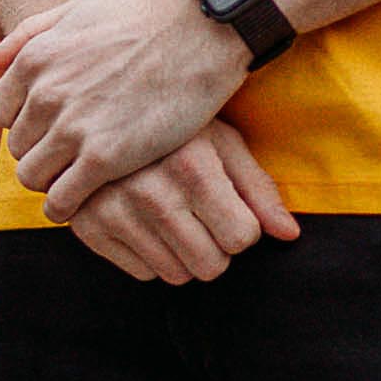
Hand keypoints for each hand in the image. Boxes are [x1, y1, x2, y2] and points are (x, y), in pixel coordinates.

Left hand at [0, 0, 250, 221]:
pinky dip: (68, 205)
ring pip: (33, 178)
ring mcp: (72, 128)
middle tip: (74, 152)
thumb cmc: (143, 19)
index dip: (27, 120)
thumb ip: (31, 32)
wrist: (198, 34)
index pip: (0, 112)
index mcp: (36, 58)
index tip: (53, 125)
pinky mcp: (102, 159)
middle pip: (19, 147)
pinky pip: (61, 202)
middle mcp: (46, 93)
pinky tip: (88, 196)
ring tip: (80, 175)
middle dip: (42, 150)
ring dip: (52, 180)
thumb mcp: (81, 7)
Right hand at [67, 118, 299, 282]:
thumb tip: (291, 235)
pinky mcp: (89, 227)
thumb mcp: (222, 141)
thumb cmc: (180, 123)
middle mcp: (152, 192)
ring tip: (176, 211)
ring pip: (177, 275)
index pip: (242, 238)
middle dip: (217, 245)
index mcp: (193, 166)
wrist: (104, 105)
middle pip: (211, 265)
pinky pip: (142, 273)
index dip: (244, 225)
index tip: (231, 204)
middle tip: (205, 213)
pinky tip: (147, 218)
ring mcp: (116, 212)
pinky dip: (151, 253)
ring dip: (184, 252)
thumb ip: (258, 188)